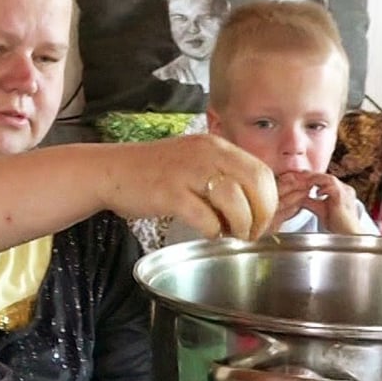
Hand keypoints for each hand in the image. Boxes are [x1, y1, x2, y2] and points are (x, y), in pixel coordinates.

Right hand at [98, 134, 277, 239]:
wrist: (112, 170)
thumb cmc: (155, 172)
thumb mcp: (195, 160)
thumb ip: (223, 173)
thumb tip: (255, 204)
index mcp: (216, 146)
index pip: (261, 171)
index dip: (269, 200)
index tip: (263, 219)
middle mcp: (206, 154)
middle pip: (255, 185)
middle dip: (261, 216)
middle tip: (252, 232)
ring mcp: (188, 173)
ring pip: (235, 202)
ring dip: (240, 226)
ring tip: (232, 234)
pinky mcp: (170, 194)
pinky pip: (206, 218)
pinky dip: (213, 231)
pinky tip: (208, 232)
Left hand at [273, 171, 365, 233]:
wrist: (347, 233)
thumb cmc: (336, 224)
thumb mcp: (320, 209)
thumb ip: (311, 201)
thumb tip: (298, 196)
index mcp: (341, 191)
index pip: (326, 180)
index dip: (313, 179)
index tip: (300, 178)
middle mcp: (345, 189)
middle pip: (327, 177)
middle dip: (312, 176)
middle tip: (299, 175)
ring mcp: (345, 191)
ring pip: (329, 178)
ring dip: (315, 179)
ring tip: (305, 181)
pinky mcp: (343, 196)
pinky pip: (331, 185)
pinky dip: (321, 187)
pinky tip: (315, 192)